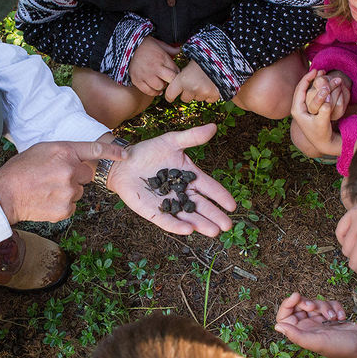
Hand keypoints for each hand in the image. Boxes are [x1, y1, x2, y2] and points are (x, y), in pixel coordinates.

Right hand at [0, 140, 125, 223]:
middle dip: (75, 176)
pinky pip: (72, 206)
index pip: (96, 150)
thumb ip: (64, 152)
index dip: (113, 152)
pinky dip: (62, 205)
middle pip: (87, 175)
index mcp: (64, 152)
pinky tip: (46, 200)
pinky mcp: (65, 209)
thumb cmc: (20, 170)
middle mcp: (70, 171)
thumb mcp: (41, 150)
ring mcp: (69, 192)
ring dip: (68, 191)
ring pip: (78, 192)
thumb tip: (78, 157)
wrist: (5, 195)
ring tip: (46, 190)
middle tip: (55, 178)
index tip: (125, 155)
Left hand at [106, 123, 236, 236]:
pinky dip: (177, 226)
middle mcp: (182, 193)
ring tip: (213, 231)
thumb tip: (214, 126)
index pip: (209, 188)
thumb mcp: (171, 141)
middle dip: (214, 216)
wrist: (124, 162)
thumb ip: (192, 137)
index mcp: (190, 178)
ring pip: (188, 216)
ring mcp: (169, 204)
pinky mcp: (153, 211)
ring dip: (201, 224)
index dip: (221, 196)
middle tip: (227, 225)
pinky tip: (188, 230)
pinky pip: (167, 220)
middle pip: (201, 206)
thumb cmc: (149, 151)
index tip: (232, 205)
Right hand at [128, 37, 179, 96]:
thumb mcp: (158, 43)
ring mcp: (145, 75)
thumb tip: (179, 50)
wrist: (126, 47)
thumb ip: (170, 49)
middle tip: (168, 80)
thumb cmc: (144, 45)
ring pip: (159, 87)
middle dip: (171, 81)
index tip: (173, 73)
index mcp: (162, 58)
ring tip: (160, 83)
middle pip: (170, 80)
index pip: (176, 71)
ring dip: (162, 87)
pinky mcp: (137, 80)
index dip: (176, 74)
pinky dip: (153, 92)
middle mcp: (155, 67)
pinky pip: (148, 91)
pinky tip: (155, 89)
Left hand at [163, 60, 220, 104]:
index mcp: (182, 79)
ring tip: (204, 80)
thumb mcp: (187, 65)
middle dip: (187, 93)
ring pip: (197, 98)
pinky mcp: (214, 95)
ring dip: (199, 93)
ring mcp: (203, 93)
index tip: (171, 97)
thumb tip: (175, 86)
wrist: (221, 57)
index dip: (170, 96)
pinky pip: (209, 100)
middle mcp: (192, 88)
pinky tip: (212, 85)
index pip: (170, 95)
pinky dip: (210, 95)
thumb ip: (180, 77)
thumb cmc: (202, 58)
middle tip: (193, 83)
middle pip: (185, 98)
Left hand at [274, 292, 356, 357]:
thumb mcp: (317, 342)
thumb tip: (277, 326)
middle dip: (309, 303)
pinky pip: (330, 304)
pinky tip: (342, 317)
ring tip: (333, 317)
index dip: (287, 304)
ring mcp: (323, 323)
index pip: (285, 317)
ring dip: (325, 306)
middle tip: (315, 308)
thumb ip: (296, 335)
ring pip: (317, 304)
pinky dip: (336, 307)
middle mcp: (311, 328)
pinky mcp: (336, 318)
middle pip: (301, 307)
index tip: (296, 296)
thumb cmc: (343, 348)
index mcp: (303, 334)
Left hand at [290, 69, 342, 155]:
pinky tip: (323, 83)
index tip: (315, 70)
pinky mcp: (308, 110)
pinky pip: (310, 95)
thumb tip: (327, 103)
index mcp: (297, 110)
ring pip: (306, 91)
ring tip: (322, 74)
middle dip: (310, 78)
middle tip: (319, 70)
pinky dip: (316, 88)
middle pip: (301, 88)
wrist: (322, 142)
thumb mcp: (323, 123)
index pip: (299, 89)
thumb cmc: (322, 134)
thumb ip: (324, 112)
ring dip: (313, 82)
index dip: (307, 78)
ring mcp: (302, 108)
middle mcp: (297, 108)